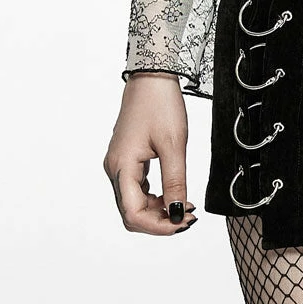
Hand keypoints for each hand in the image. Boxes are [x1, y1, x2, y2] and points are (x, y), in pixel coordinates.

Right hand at [103, 72, 197, 234]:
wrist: (152, 76)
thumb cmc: (160, 104)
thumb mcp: (174, 144)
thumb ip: (175, 181)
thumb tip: (176, 214)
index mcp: (122, 167)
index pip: (133, 214)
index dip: (158, 226)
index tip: (183, 223)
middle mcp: (115, 169)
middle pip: (131, 213)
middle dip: (159, 221)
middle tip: (187, 217)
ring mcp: (119, 164)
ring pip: (134, 202)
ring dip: (158, 210)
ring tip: (185, 206)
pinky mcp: (127, 159)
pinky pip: (137, 189)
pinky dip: (155, 197)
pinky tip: (174, 194)